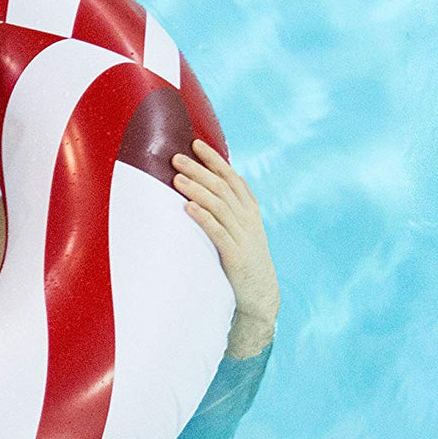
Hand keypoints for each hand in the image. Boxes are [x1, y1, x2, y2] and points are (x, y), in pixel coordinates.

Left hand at [171, 138, 279, 357]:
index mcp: (249, 210)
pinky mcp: (235, 256)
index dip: (214, 160)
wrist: (260, 295)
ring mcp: (243, 237)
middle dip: (199, 170)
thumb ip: (225, 211)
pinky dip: (203, 218)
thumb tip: (201, 190)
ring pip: (218, 206)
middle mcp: (248, 219)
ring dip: (197, 190)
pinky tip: (188, 208)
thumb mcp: (239, 231)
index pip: (231, 177)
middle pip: (221, 187)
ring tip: (177, 178)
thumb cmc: (243, 261)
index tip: (196, 143)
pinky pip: (217, 233)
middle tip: (176, 157)